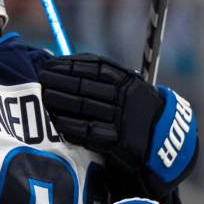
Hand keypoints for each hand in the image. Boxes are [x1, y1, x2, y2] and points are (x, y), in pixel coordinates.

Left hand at [38, 53, 197, 199]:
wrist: (162, 140)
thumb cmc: (136, 111)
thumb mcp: (130, 88)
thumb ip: (106, 78)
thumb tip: (70, 65)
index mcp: (128, 81)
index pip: (96, 67)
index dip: (71, 64)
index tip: (51, 63)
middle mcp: (125, 98)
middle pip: (86, 85)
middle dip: (60, 80)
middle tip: (41, 76)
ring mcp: (121, 119)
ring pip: (84, 106)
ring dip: (60, 100)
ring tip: (43, 94)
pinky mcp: (117, 141)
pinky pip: (87, 131)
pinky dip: (70, 124)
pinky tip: (55, 119)